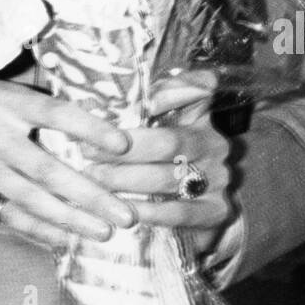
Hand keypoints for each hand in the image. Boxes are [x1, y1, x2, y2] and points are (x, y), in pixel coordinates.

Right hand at [0, 77, 137, 250]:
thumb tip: (90, 120)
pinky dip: (36, 229)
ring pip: (30, 199)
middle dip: (89, 194)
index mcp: (5, 101)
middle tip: (124, 212)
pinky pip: (5, 214)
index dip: (89, 129)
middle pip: (47, 169)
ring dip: (70, 219)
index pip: (54, 113)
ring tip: (104, 232)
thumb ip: (34, 106)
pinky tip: (63, 239)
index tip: (123, 144)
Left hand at [81, 70, 234, 255]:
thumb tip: (107, 102)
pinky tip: (119, 208)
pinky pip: (176, 212)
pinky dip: (145, 210)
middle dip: (122, 148)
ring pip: (167, 177)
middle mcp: (214, 145)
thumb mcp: (165, 124)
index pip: (196, 92)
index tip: (136, 105)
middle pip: (167, 142)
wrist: (202, 203)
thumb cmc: (169, 157)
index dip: (168, 94)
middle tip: (86, 151)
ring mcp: (218, 179)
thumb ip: (145, 106)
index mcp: (203, 116)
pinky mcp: (216, 211)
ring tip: (93, 178)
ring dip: (124, 179)